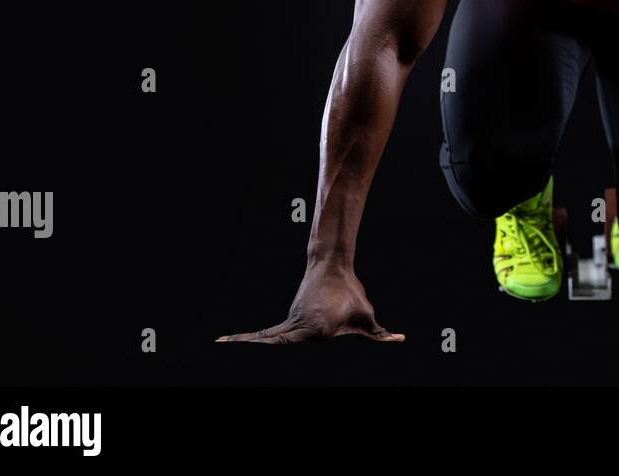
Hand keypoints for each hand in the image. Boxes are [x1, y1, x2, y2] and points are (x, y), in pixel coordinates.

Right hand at [216, 263, 403, 343]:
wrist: (333, 265)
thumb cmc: (351, 291)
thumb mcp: (365, 314)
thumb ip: (379, 333)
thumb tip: (400, 339)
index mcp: (317, 330)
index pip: (295, 347)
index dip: (276, 351)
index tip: (257, 353)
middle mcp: (300, 327)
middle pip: (274, 346)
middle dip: (251, 351)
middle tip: (223, 348)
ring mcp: (292, 322)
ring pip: (267, 340)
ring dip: (245, 344)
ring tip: (219, 345)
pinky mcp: (290, 319)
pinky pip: (268, 334)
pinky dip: (250, 339)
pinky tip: (230, 341)